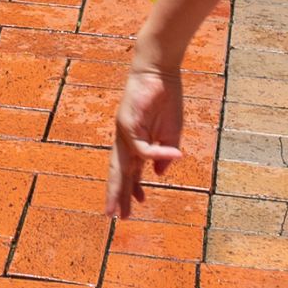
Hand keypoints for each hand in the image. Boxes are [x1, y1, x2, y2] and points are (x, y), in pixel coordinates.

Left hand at [108, 47, 186, 214]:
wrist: (159, 70)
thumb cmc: (165, 98)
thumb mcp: (171, 132)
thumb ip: (164, 152)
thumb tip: (159, 173)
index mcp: (136, 142)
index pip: (131, 170)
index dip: (133, 188)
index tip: (138, 205)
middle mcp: (126, 139)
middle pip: (120, 172)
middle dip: (118, 195)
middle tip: (114, 217)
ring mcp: (124, 132)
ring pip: (120, 166)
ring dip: (119, 188)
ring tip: (117, 209)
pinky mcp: (127, 122)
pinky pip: (143, 146)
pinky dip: (158, 153)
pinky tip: (173, 155)